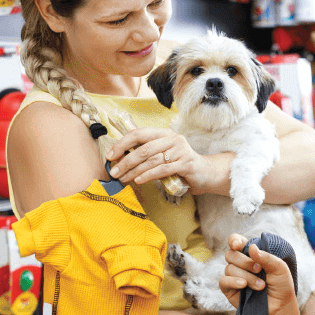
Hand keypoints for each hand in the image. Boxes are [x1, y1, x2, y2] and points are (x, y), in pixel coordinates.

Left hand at [107, 127, 226, 193]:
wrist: (204, 172)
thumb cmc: (179, 164)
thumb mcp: (162, 154)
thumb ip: (146, 154)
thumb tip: (119, 160)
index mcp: (163, 133)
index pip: (138, 134)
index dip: (122, 144)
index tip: (110, 156)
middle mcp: (172, 138)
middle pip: (143, 149)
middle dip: (126, 161)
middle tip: (114, 172)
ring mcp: (180, 150)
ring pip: (151, 160)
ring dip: (134, 171)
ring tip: (124, 179)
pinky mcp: (185, 163)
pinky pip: (162, 169)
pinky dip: (148, 176)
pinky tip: (139, 181)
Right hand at [220, 233, 298, 314]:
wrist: (279, 308)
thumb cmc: (281, 286)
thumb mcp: (280, 269)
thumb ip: (267, 257)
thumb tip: (251, 247)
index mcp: (251, 254)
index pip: (236, 241)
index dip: (234, 241)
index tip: (239, 245)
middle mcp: (240, 264)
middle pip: (230, 254)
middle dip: (245, 262)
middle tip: (259, 270)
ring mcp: (234, 276)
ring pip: (229, 268)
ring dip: (246, 276)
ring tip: (261, 286)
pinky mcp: (229, 290)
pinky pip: (223, 281)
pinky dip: (233, 281)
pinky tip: (243, 285)